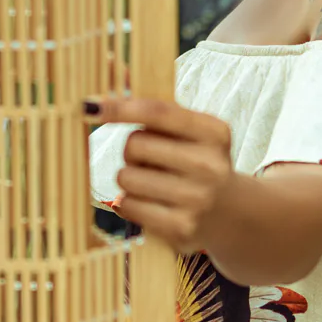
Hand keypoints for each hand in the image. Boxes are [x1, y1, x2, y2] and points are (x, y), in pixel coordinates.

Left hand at [82, 94, 233, 252]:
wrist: (229, 212)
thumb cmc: (195, 161)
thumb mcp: (191, 131)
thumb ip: (155, 111)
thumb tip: (101, 95)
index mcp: (213, 132)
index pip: (157, 112)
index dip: (120, 107)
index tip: (92, 107)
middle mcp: (209, 165)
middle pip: (135, 144)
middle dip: (131, 150)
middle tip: (147, 159)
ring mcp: (197, 199)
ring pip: (126, 177)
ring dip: (129, 178)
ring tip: (150, 183)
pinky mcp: (181, 227)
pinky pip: (128, 206)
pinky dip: (129, 203)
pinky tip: (148, 203)